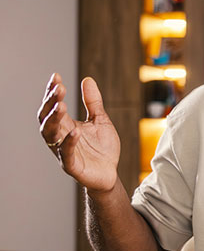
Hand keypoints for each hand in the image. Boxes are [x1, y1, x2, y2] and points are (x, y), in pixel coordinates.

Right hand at [37, 74, 120, 192]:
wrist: (110, 174)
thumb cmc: (102, 148)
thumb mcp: (100, 120)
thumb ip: (93, 102)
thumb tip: (87, 79)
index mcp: (65, 125)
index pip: (52, 106)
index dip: (52, 92)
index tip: (56, 77)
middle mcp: (60, 136)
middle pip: (47, 117)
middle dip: (51, 102)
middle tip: (58, 88)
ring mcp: (63, 151)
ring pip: (50, 134)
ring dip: (54, 119)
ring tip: (61, 105)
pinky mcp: (71, 165)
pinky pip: (66, 154)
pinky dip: (69, 142)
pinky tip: (75, 131)